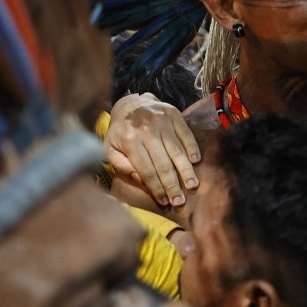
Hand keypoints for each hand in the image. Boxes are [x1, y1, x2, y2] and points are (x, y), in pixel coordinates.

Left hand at [103, 92, 200, 207]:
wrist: (130, 104)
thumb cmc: (120, 132)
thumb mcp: (110, 148)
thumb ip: (121, 165)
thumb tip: (139, 179)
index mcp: (129, 140)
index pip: (146, 170)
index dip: (156, 188)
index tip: (164, 201)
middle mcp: (146, 130)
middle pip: (163, 163)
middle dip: (172, 185)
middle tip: (180, 201)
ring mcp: (161, 121)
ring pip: (177, 150)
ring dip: (186, 170)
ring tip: (192, 185)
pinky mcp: (174, 115)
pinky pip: (186, 134)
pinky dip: (192, 148)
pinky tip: (196, 162)